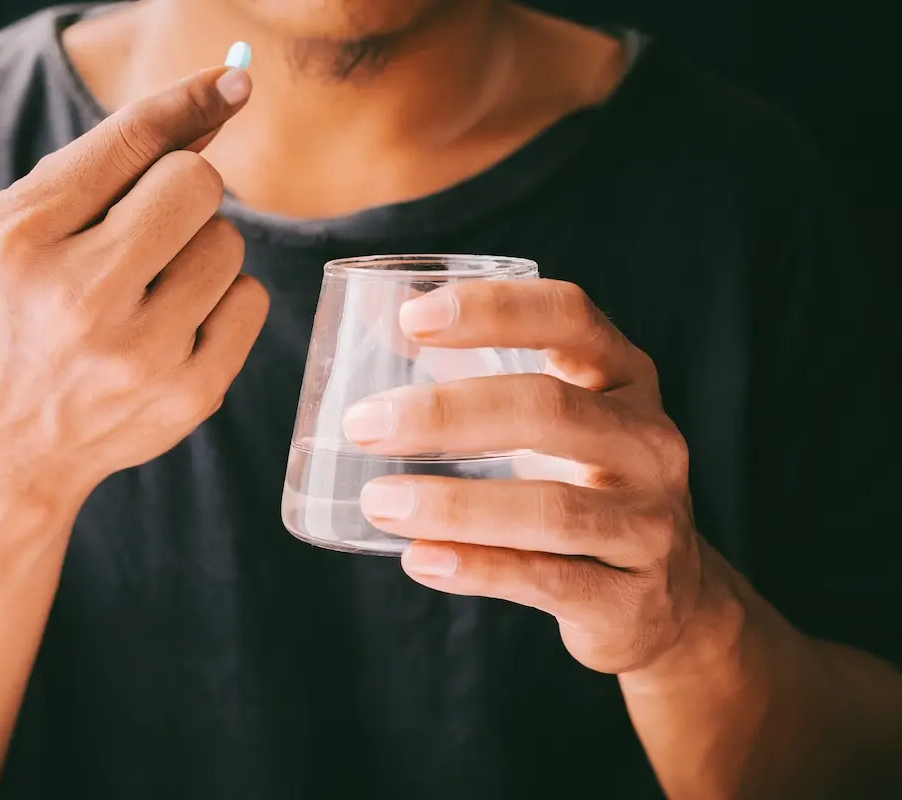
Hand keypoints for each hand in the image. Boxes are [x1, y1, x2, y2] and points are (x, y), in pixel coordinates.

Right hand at [0, 67, 267, 503]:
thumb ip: (112, 159)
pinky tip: (177, 325)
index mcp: (26, 239)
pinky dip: (223, 300)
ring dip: (202, 250)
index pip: (132, 140)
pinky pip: (252, 298)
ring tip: (152, 287)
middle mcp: (80, 298)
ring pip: (229, 242)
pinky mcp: (189, 395)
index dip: (190, 101)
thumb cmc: (20, 311)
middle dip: (183, 193)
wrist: (7, 440)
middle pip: (198, 184)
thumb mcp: (29, 227)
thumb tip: (220, 97)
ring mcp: (140, 355)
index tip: (235, 79)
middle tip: (150, 228)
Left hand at [343, 279, 731, 673]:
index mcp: (625, 378)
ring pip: (550, 508)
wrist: (670, 598)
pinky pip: (547, 580)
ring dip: (454, 504)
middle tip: (362, 423)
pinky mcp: (628, 600)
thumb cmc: (586, 482)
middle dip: (447, 413)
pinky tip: (418, 558)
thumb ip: (479, 372)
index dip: (494, 309)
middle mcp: (647, 442)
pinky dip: (478, 569)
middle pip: (548, 410)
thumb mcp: (558, 419)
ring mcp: (647, 523)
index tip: (412, 317)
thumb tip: (377, 322)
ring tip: (379, 500)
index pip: (569, 318)